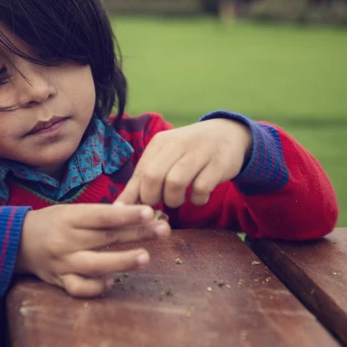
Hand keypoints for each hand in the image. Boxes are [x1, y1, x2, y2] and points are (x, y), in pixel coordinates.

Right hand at [16, 204, 169, 297]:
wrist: (17, 241)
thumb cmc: (53, 223)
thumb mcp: (72, 211)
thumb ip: (100, 216)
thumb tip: (137, 215)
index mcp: (69, 218)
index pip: (102, 216)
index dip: (127, 215)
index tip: (150, 213)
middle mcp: (65, 240)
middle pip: (105, 238)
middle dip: (137, 234)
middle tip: (163, 231)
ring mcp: (62, 263)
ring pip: (95, 265)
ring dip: (122, 262)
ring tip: (144, 258)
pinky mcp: (59, 281)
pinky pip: (79, 288)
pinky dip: (96, 287)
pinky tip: (112, 282)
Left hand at [115, 119, 252, 207]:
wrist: (227, 134)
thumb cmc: (188, 153)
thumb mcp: (164, 160)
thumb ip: (142, 182)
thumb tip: (119, 208)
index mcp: (160, 144)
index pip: (139, 174)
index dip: (136, 198)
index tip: (137, 212)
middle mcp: (177, 144)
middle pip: (153, 177)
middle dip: (154, 198)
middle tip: (161, 203)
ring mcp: (199, 152)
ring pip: (175, 182)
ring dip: (174, 200)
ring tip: (179, 199)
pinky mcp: (218, 163)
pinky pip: (201, 188)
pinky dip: (197, 199)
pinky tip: (198, 197)